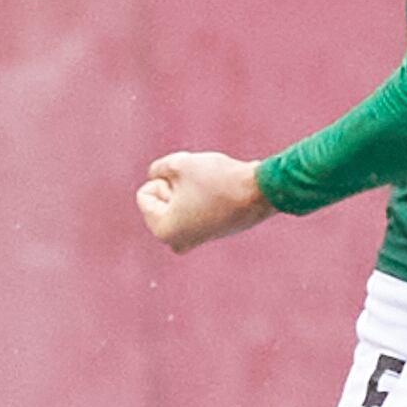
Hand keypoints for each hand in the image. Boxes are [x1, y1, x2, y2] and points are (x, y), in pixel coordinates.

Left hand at [138, 150, 272, 255]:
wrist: (260, 192)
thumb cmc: (217, 178)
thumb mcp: (179, 163)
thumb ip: (158, 169)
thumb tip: (157, 177)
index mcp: (163, 231)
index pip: (145, 193)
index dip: (165, 180)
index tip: (189, 185)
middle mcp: (177, 243)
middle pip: (161, 198)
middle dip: (176, 185)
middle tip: (201, 187)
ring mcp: (195, 241)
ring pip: (178, 200)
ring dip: (190, 188)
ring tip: (213, 191)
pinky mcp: (212, 234)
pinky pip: (195, 206)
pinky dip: (204, 195)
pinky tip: (223, 196)